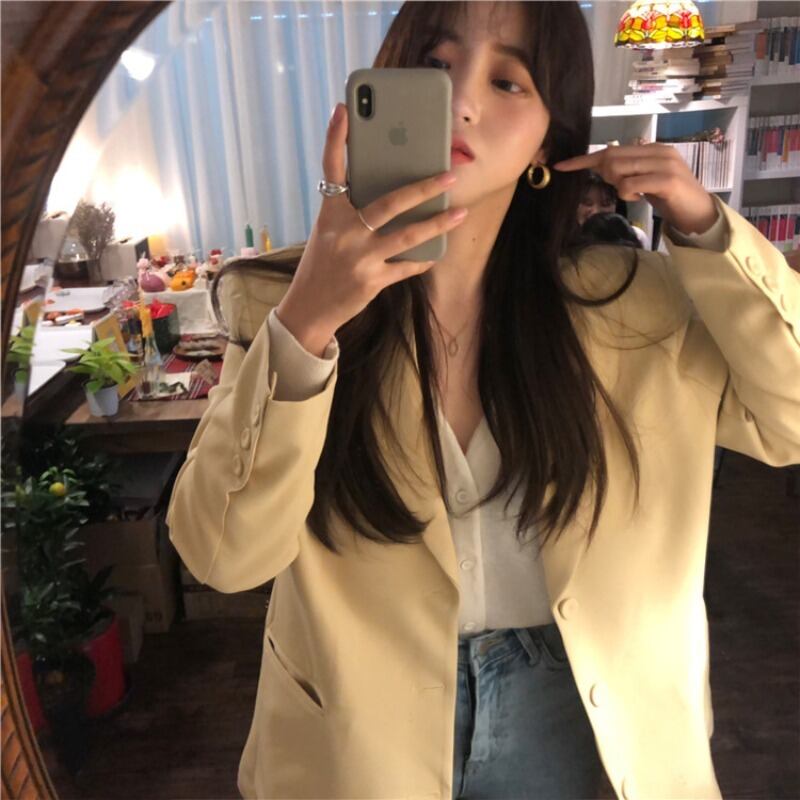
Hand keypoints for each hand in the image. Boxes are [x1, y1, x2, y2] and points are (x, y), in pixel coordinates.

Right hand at [277, 102, 468, 341]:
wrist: (307, 309)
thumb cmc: (322, 264)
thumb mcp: (328, 232)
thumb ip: (352, 210)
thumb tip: (392, 191)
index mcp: (330, 215)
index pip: (331, 169)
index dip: (336, 138)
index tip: (343, 108)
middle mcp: (344, 233)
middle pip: (389, 203)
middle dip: (423, 188)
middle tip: (449, 175)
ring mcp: (359, 258)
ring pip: (406, 236)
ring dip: (437, 224)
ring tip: (460, 213)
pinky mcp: (372, 281)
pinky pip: (406, 267)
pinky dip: (422, 259)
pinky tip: (437, 252)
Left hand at [552, 142, 718, 236]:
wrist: (698, 212)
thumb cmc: (669, 198)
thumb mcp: (645, 181)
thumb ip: (627, 171)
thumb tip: (601, 167)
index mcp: (652, 148)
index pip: (612, 149)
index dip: (584, 159)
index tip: (562, 166)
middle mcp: (658, 151)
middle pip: (612, 157)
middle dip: (605, 174)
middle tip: (621, 188)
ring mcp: (664, 164)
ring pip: (619, 169)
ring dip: (618, 185)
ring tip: (634, 194)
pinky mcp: (667, 180)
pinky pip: (631, 184)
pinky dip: (628, 194)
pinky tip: (639, 198)